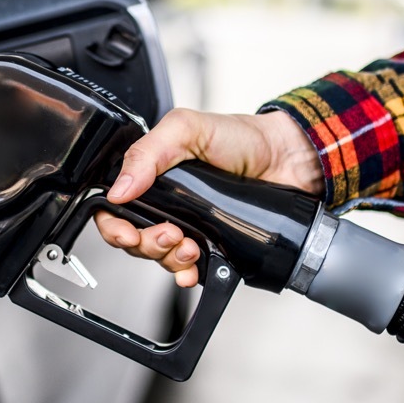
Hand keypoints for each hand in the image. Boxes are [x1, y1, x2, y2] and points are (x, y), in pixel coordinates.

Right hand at [94, 107, 322, 286]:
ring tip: (190, 245)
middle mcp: (166, 203)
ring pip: (159, 256)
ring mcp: (189, 225)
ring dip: (168, 258)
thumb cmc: (242, 137)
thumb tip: (120, 188)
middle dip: (147, 244)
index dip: (114, 226)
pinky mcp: (212, 243)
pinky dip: (186, 273)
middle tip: (170, 234)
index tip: (128, 233)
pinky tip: (194, 268)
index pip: (116, 207)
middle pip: (134, 239)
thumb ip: (148, 152)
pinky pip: (188, 268)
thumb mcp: (187, 129)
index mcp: (152, 175)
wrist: (288, 158)